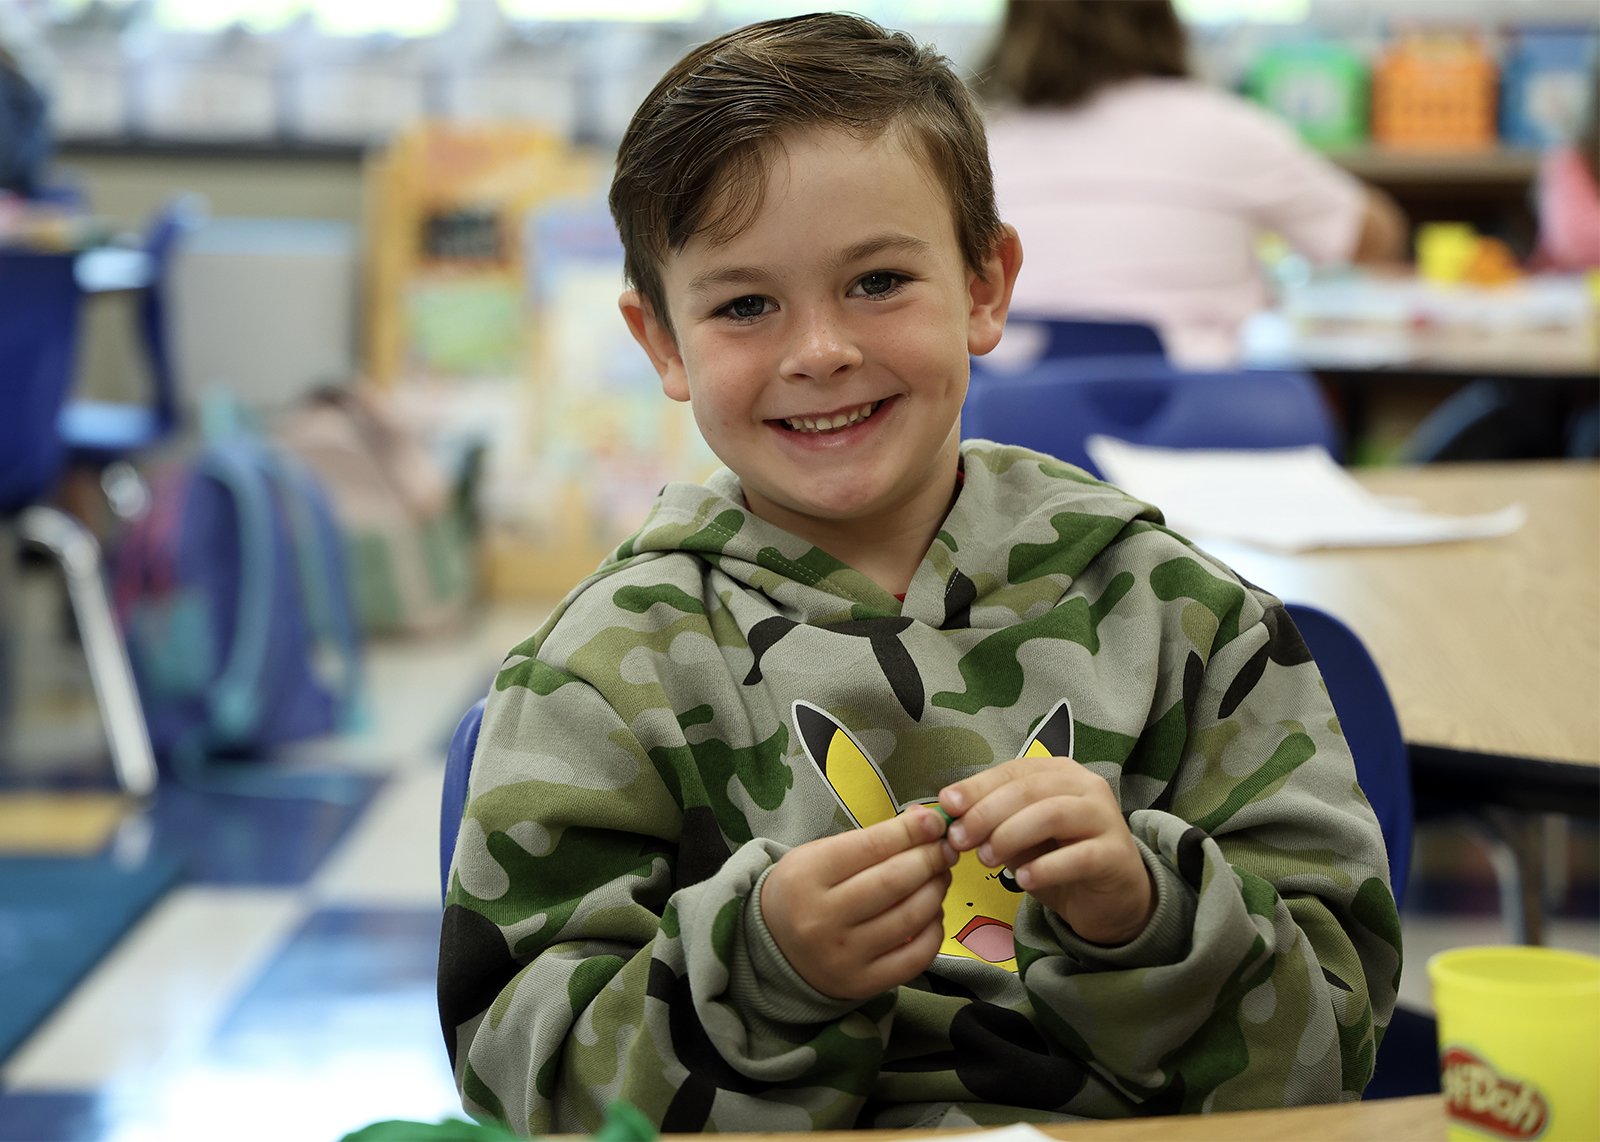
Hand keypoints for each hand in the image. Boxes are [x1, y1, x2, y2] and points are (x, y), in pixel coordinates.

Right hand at [761, 805, 956, 999]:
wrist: (775, 947)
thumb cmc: (804, 890)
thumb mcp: (819, 854)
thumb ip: (870, 839)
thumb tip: (926, 823)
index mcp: (807, 877)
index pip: (871, 847)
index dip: (911, 831)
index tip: (935, 822)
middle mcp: (822, 919)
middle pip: (894, 882)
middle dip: (930, 859)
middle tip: (945, 849)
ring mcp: (843, 956)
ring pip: (910, 917)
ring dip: (936, 890)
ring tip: (940, 876)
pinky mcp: (863, 984)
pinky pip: (916, 956)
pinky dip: (935, 929)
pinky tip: (932, 912)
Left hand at [940, 756, 1154, 946]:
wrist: (1110, 898)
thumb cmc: (1059, 859)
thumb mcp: (1019, 838)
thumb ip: (992, 824)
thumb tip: (950, 818)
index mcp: (1059, 773)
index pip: (1012, 771)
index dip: (977, 787)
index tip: (946, 805)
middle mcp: (1085, 786)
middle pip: (1029, 789)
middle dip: (986, 813)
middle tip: (959, 840)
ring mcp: (1105, 817)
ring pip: (1051, 814)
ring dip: (1010, 836)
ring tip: (986, 859)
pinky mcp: (1115, 854)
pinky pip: (1077, 856)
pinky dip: (1044, 868)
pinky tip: (1023, 881)